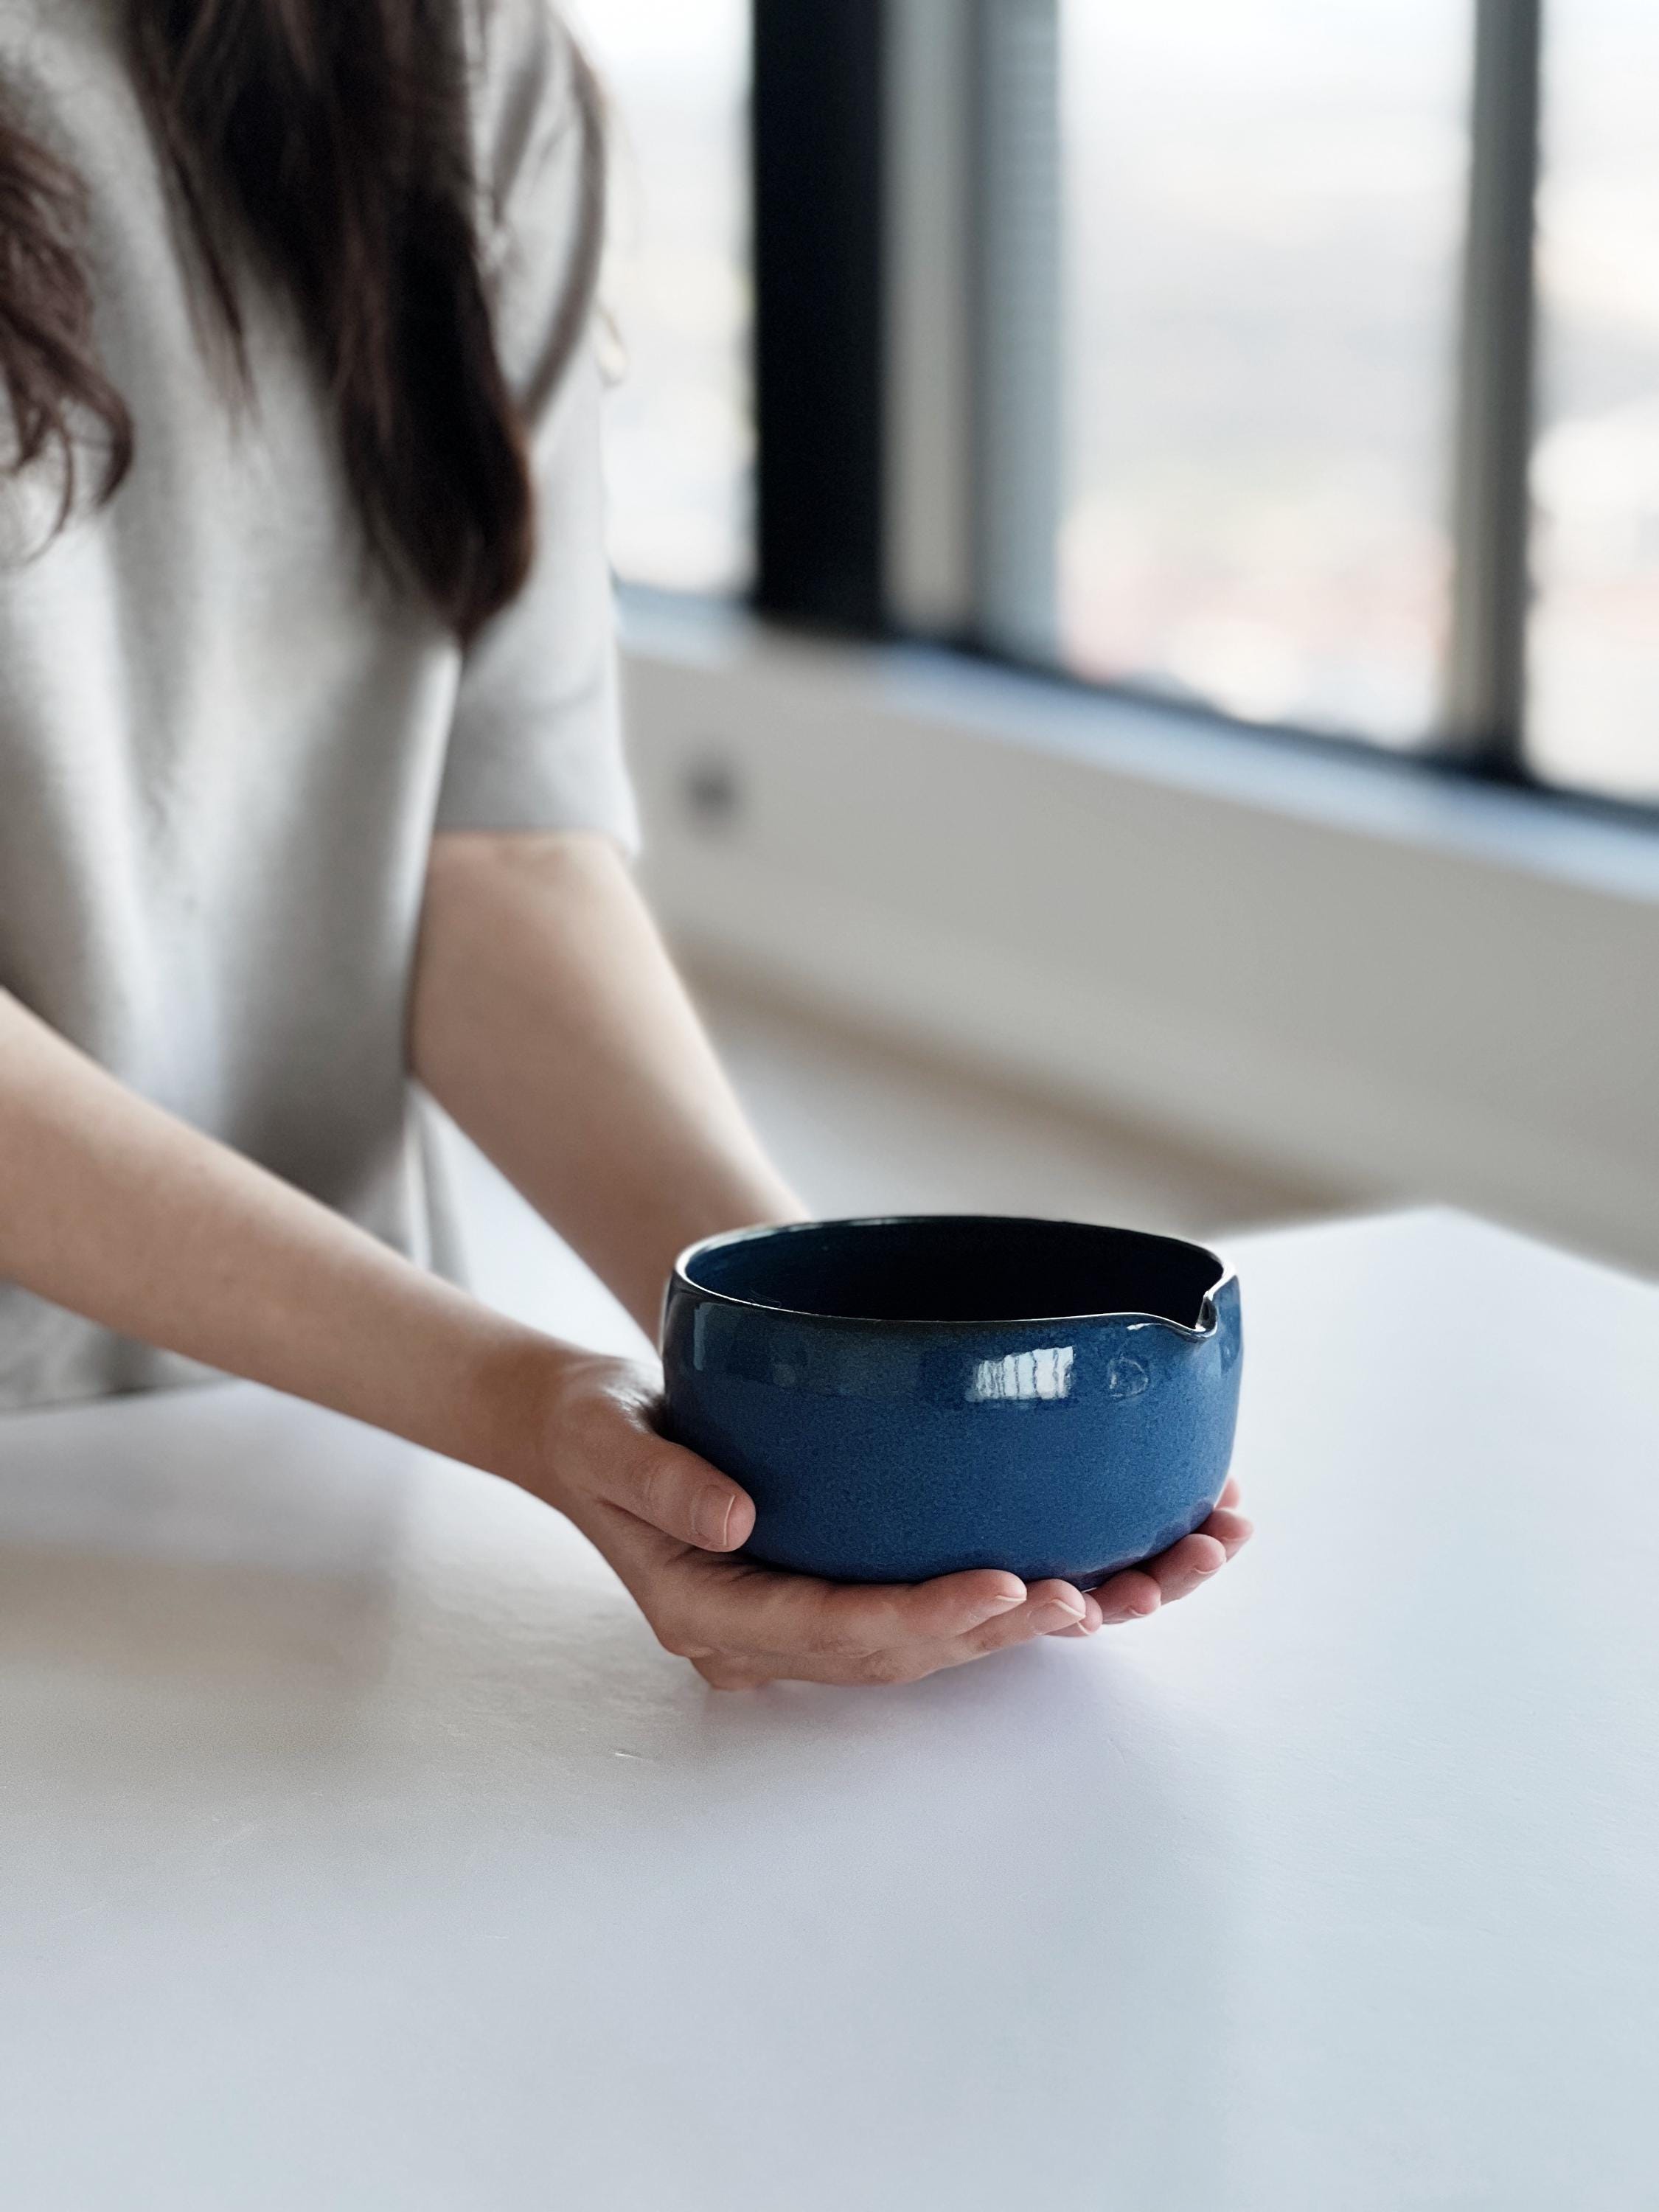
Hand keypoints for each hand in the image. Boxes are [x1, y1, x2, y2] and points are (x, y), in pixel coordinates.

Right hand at [517, 1351, 1252, 1688]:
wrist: (586, 1428)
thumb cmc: (593, 1427)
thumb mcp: (605, 1435)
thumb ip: (661, 1480)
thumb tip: (739, 1520)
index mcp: (710, 1610)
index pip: (831, 1629)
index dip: (923, 1616)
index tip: (1003, 1585)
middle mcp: (767, 1631)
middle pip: (899, 1650)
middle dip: (1001, 1627)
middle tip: (1095, 1591)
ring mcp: (803, 1615)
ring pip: (929, 1640)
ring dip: (1028, 1620)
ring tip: (1129, 1587)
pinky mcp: (836, 1582)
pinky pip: (929, 1603)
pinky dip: (1009, 1591)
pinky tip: (1093, 1570)